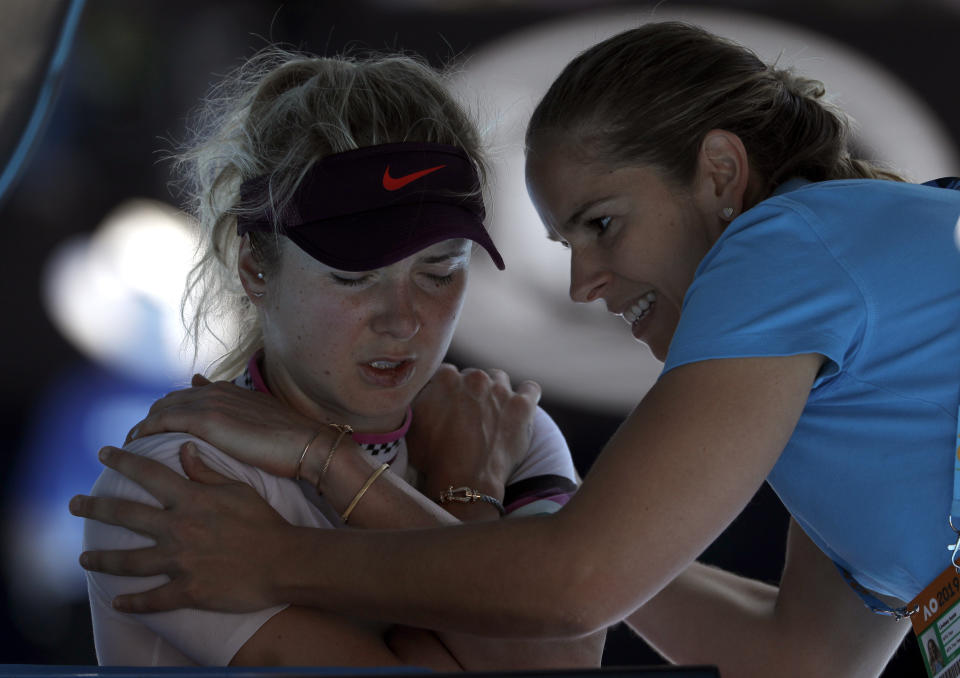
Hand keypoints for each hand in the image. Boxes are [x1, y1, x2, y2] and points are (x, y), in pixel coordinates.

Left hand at [70, 443, 290, 612]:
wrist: (284, 561)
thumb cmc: (264, 522)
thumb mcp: (238, 489)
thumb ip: (207, 472)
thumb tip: (184, 450)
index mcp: (191, 499)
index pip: (149, 475)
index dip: (124, 461)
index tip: (104, 452)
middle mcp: (179, 528)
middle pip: (127, 516)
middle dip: (96, 507)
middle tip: (74, 503)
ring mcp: (181, 562)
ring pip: (130, 561)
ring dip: (103, 559)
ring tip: (84, 558)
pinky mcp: (188, 590)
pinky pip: (153, 599)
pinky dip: (132, 603)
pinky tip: (117, 602)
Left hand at [126, 374, 318, 477]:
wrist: (308, 445)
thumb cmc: (290, 442)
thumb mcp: (260, 420)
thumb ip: (235, 409)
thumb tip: (206, 387)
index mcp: (229, 391)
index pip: (185, 395)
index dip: (167, 413)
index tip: (154, 433)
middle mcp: (216, 391)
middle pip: (167, 400)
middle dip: (149, 420)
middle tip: (135, 444)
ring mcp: (211, 403)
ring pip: (161, 409)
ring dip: (142, 426)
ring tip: (129, 449)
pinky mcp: (208, 420)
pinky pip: (164, 421)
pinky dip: (146, 431)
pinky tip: (137, 446)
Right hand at [407, 364, 541, 499]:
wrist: (465, 481)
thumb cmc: (434, 459)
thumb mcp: (411, 426)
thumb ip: (418, 401)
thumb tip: (422, 393)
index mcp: (445, 378)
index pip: (447, 374)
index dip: (447, 392)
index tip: (448, 406)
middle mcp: (474, 378)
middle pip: (474, 377)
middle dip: (471, 392)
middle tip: (469, 415)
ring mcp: (501, 390)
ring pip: (499, 379)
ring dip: (495, 392)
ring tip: (492, 411)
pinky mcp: (522, 406)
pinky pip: (531, 389)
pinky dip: (526, 395)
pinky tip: (519, 406)